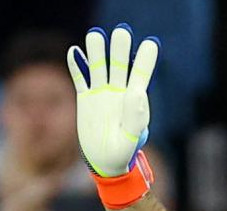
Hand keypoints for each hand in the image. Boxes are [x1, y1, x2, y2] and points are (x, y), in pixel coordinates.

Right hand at [68, 25, 158, 176]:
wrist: (105, 161)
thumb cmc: (123, 152)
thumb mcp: (131, 137)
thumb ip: (136, 115)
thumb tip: (137, 90)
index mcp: (134, 100)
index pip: (140, 75)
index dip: (146, 59)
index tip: (152, 44)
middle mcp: (118, 92)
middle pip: (119, 65)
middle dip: (120, 49)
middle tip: (122, 32)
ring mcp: (101, 94)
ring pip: (98, 67)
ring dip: (97, 52)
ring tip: (96, 34)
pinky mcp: (86, 99)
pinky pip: (80, 79)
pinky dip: (77, 66)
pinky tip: (74, 51)